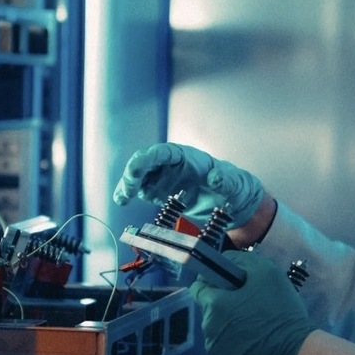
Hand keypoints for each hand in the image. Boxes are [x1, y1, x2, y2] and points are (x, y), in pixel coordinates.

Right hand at [113, 142, 264, 224]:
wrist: (232, 202)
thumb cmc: (233, 186)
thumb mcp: (233, 184)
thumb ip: (225, 180)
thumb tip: (215, 177)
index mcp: (185, 156)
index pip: (162, 152)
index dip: (147, 158)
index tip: (136, 167)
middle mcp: (169, 164)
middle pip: (145, 162)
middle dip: (134, 173)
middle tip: (128, 190)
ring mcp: (162, 177)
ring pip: (138, 176)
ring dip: (128, 184)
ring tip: (122, 197)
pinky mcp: (159, 191)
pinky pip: (140, 189)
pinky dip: (129, 193)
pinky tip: (121, 199)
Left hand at [190, 250, 314, 354]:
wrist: (295, 352)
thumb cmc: (280, 309)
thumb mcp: (266, 272)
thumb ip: (239, 260)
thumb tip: (223, 260)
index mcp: (214, 304)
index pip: (199, 287)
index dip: (214, 282)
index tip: (232, 285)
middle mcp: (208, 328)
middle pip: (210, 308)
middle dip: (224, 304)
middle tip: (250, 305)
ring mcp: (214, 349)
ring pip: (217, 328)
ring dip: (229, 324)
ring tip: (255, 325)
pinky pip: (224, 347)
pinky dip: (234, 343)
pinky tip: (254, 342)